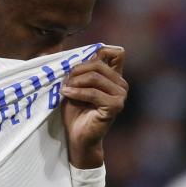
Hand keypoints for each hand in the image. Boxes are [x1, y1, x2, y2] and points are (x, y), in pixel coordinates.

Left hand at [61, 45, 127, 168]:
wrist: (77, 134)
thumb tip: (76, 51)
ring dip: (75, 82)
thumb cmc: (75, 109)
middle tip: (65, 81)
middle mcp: (121, 84)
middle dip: (77, 70)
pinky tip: (66, 94)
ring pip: (95, 77)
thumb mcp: (76, 83)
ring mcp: (120, 95)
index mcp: (114, 76)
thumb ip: (82, 68)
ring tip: (65, 89)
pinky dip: (77, 92)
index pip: (116, 52)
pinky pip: (93, 93)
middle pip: (98, 63)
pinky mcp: (115, 106)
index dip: (98, 52)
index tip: (78, 65)